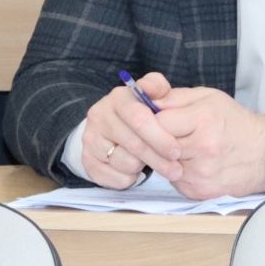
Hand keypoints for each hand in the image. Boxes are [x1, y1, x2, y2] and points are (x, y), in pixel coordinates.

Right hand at [80, 72, 184, 187]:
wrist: (110, 130)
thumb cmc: (139, 114)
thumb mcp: (151, 95)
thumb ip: (156, 87)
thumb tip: (151, 89)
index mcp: (118, 98)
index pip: (139, 118)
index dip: (160, 137)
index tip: (176, 151)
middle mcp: (99, 115)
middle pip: (134, 144)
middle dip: (159, 159)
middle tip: (176, 170)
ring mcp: (91, 138)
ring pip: (126, 162)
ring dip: (144, 168)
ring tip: (151, 164)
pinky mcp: (88, 160)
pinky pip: (115, 178)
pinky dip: (129, 179)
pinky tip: (134, 170)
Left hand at [146, 87, 264, 198]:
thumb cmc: (235, 121)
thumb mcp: (208, 97)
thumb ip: (175, 97)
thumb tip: (147, 100)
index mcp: (202, 120)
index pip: (158, 122)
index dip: (150, 119)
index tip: (152, 117)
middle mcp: (201, 149)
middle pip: (157, 145)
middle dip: (154, 138)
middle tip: (161, 133)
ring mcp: (201, 174)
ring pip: (162, 164)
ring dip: (164, 156)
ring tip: (178, 146)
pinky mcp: (201, 192)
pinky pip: (174, 180)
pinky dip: (175, 171)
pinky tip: (188, 161)